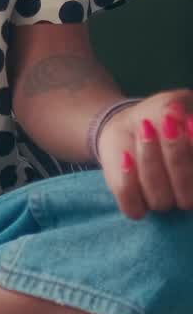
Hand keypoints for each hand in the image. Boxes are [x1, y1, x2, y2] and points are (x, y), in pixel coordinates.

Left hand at [96, 89, 192, 219]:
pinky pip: (133, 209)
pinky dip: (129, 183)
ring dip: (151, 163)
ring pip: (160, 200)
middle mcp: (187, 194)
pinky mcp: (135, 206)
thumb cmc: (161, 115)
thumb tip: (179, 115)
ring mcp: (163, 202)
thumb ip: (179, 110)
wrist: (131, 123)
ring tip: (145, 127)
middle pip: (188, 196)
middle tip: (168, 124)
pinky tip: (126, 157)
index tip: (190, 123)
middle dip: (178, 158)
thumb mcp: (173, 104)